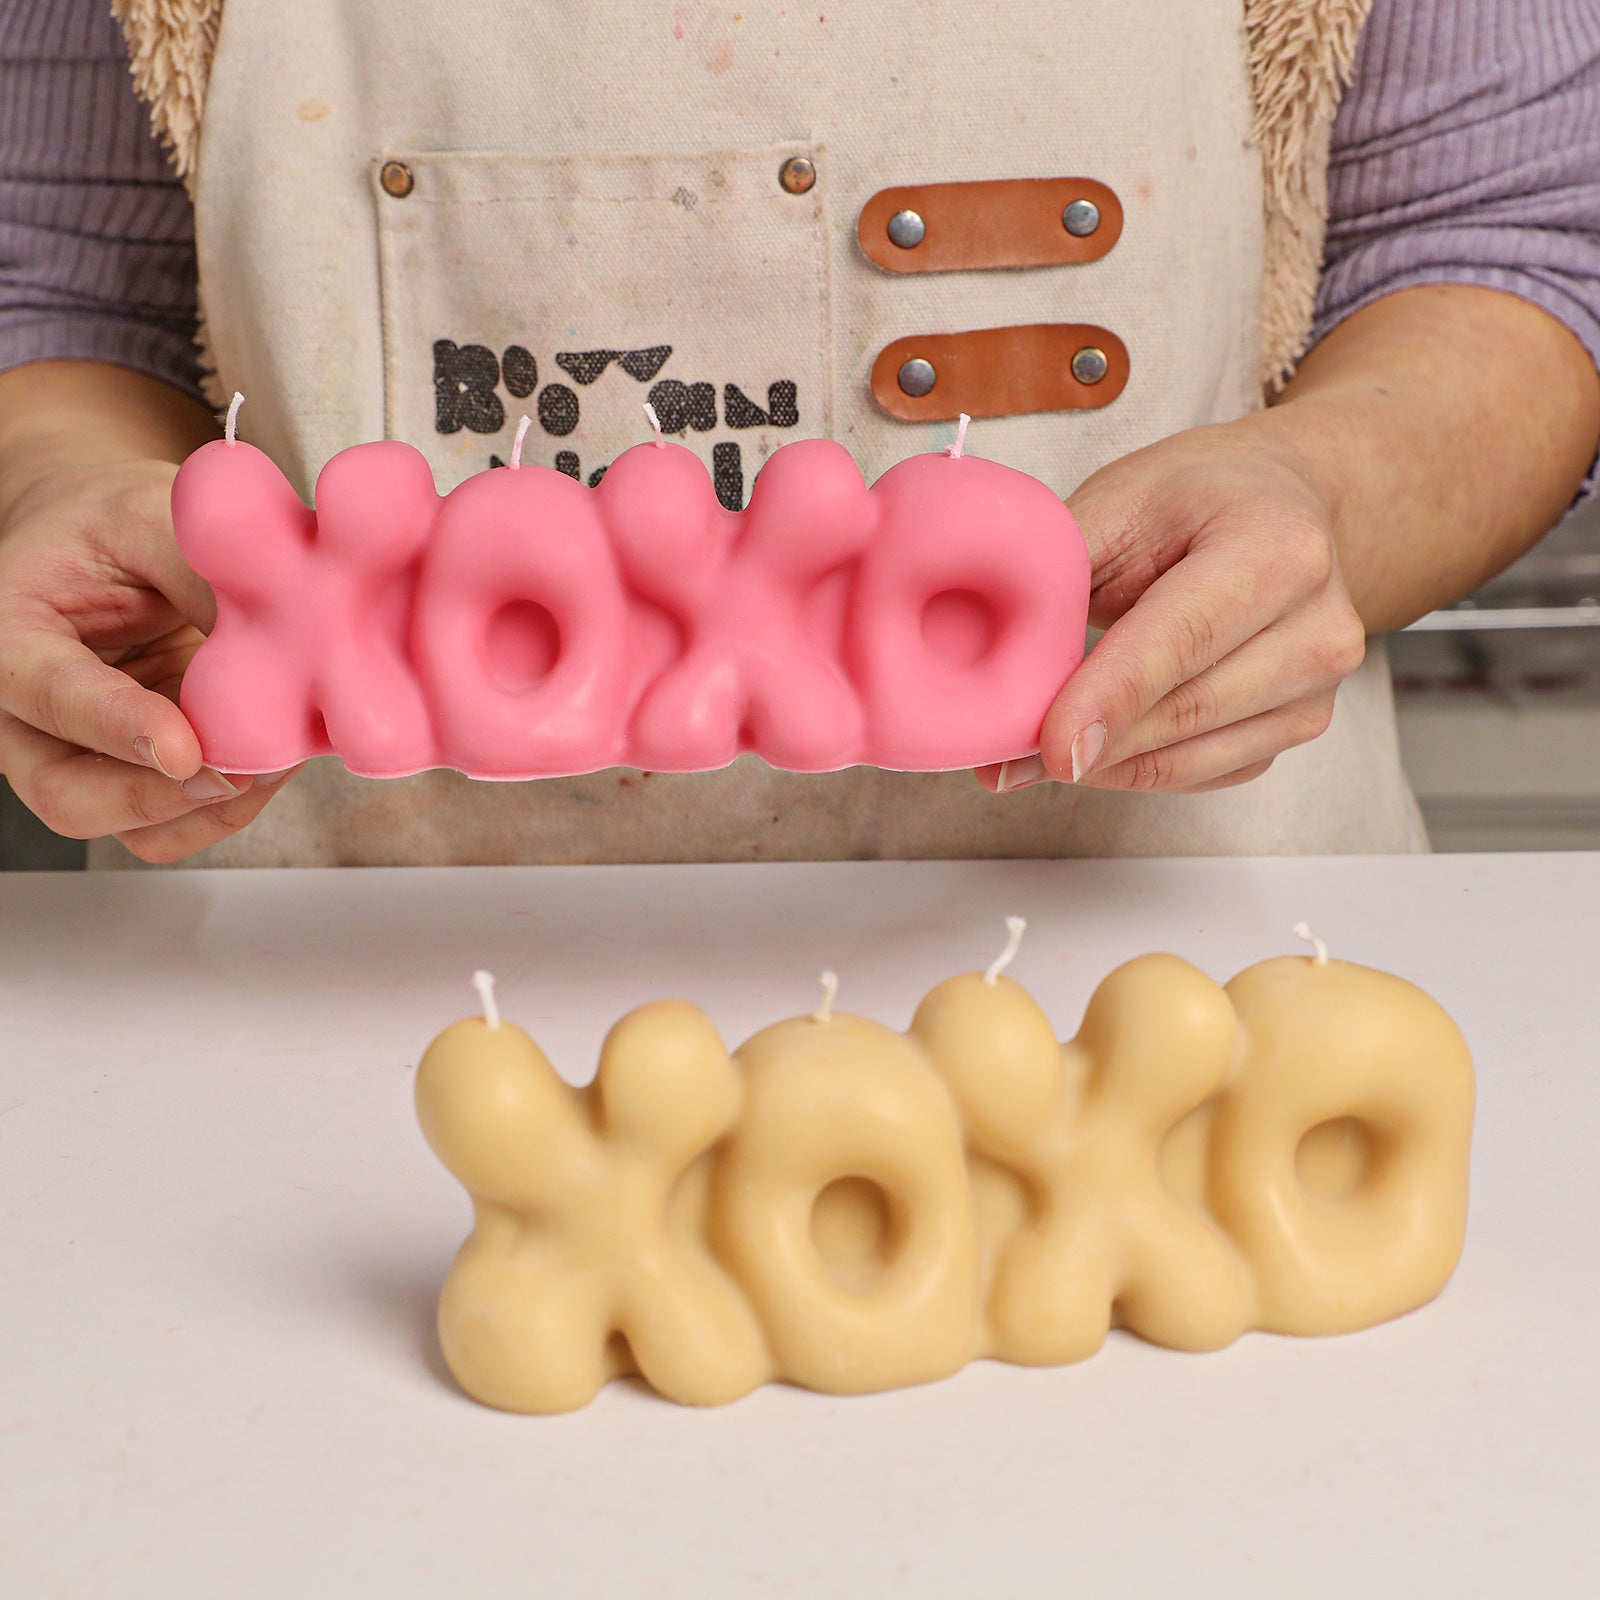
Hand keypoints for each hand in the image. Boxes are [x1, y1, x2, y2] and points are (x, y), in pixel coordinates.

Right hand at [0, 458, 298, 861]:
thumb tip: (281, 637)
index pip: (47, 693)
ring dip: (207, 811)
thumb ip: (200, 572)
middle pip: (68, 795)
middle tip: (243, 775)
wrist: (108, 543)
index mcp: (8, 634)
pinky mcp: (135, 775)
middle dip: (159, 798)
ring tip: (273, 762)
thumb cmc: (114, 525)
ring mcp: (81, 755)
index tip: (181, 749)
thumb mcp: (150, 515)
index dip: (116, 726)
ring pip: (127, 828)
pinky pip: (175, 824)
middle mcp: (26, 714)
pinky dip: (228, 808)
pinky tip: (272, 761)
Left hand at [981, 419, 1366, 794]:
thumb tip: (995, 661)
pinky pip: (1199, 772)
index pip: (1182, 639)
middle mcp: (1317, 623)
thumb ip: (1062, 573)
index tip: (1049, 747)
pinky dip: (1133, 769)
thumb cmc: (1195, 498)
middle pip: (1185, 709)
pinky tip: (1092, 746)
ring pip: (1188, 755)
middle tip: (1002, 758)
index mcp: (1277, 546)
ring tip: (1028, 755)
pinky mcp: (1299, 726)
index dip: (1110, 698)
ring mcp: (1318, 686)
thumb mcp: (1122, 499)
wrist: (1283, 504)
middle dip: (1086, 740)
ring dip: (1100, 765)